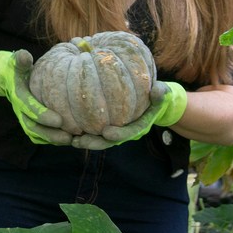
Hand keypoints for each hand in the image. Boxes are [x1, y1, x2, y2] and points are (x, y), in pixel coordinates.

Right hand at [0, 50, 70, 145]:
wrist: (4, 78)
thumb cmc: (16, 68)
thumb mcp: (16, 61)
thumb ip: (20, 59)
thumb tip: (24, 56)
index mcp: (18, 95)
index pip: (30, 108)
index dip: (43, 115)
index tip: (60, 120)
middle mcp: (20, 110)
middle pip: (33, 127)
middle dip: (50, 134)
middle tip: (68, 137)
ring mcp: (24, 117)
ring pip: (36, 134)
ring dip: (53, 139)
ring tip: (71, 140)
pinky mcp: (30, 121)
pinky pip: (39, 135)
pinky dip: (52, 139)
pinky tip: (68, 139)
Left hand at [71, 80, 188, 149]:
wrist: (152, 98)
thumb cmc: (157, 94)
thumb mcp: (162, 93)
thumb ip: (161, 93)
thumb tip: (157, 90)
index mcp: (139, 125)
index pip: (128, 133)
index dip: (118, 134)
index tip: (107, 133)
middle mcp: (126, 130)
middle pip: (110, 140)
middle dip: (95, 142)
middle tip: (80, 141)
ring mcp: (116, 128)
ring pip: (100, 138)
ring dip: (86, 140)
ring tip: (72, 140)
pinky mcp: (107, 124)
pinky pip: (94, 129)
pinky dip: (83, 131)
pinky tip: (69, 130)